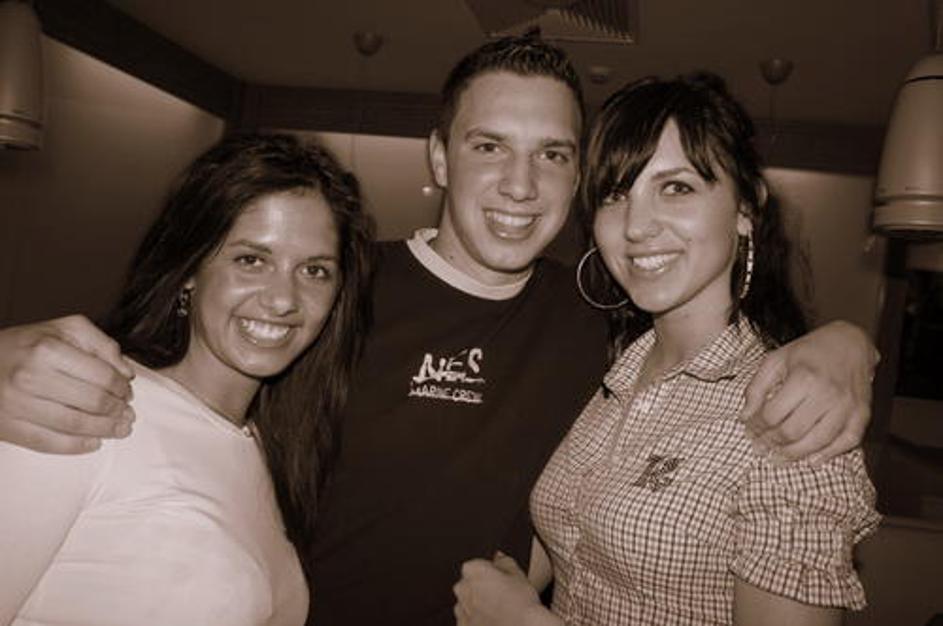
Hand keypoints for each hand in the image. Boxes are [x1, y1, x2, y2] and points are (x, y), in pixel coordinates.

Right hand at [0, 315, 134, 452]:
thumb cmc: (26, 345)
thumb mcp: (64, 330)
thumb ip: (101, 344)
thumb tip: (126, 372)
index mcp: (48, 350)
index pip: (101, 375)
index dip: (122, 388)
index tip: (128, 392)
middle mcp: (31, 377)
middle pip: (91, 402)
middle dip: (117, 411)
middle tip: (128, 413)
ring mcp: (17, 404)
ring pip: (74, 425)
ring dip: (104, 430)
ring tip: (120, 429)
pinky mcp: (7, 427)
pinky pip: (48, 443)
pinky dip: (76, 446)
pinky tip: (94, 442)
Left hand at [453, 552, 560, 625]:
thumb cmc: (521, 605)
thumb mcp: (519, 574)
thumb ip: (505, 561)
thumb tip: (499, 558)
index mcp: (472, 570)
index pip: (480, 564)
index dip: (494, 571)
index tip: (502, 578)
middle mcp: (462, 589)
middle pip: (471, 583)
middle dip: (484, 587)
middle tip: (503, 594)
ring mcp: (461, 610)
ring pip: (469, 602)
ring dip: (480, 604)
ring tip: (501, 610)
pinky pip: (469, 619)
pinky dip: (479, 619)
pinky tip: (495, 619)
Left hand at [742, 320, 877, 463]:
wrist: (850, 342)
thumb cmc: (808, 352)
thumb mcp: (775, 360)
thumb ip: (756, 388)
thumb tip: (745, 418)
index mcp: (803, 377)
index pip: (773, 414)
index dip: (757, 426)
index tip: (749, 430)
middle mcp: (827, 393)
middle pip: (793, 431)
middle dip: (771, 443)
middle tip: (760, 447)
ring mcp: (848, 405)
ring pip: (817, 442)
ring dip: (794, 454)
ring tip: (777, 457)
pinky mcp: (862, 413)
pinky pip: (847, 442)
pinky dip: (829, 455)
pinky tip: (811, 460)